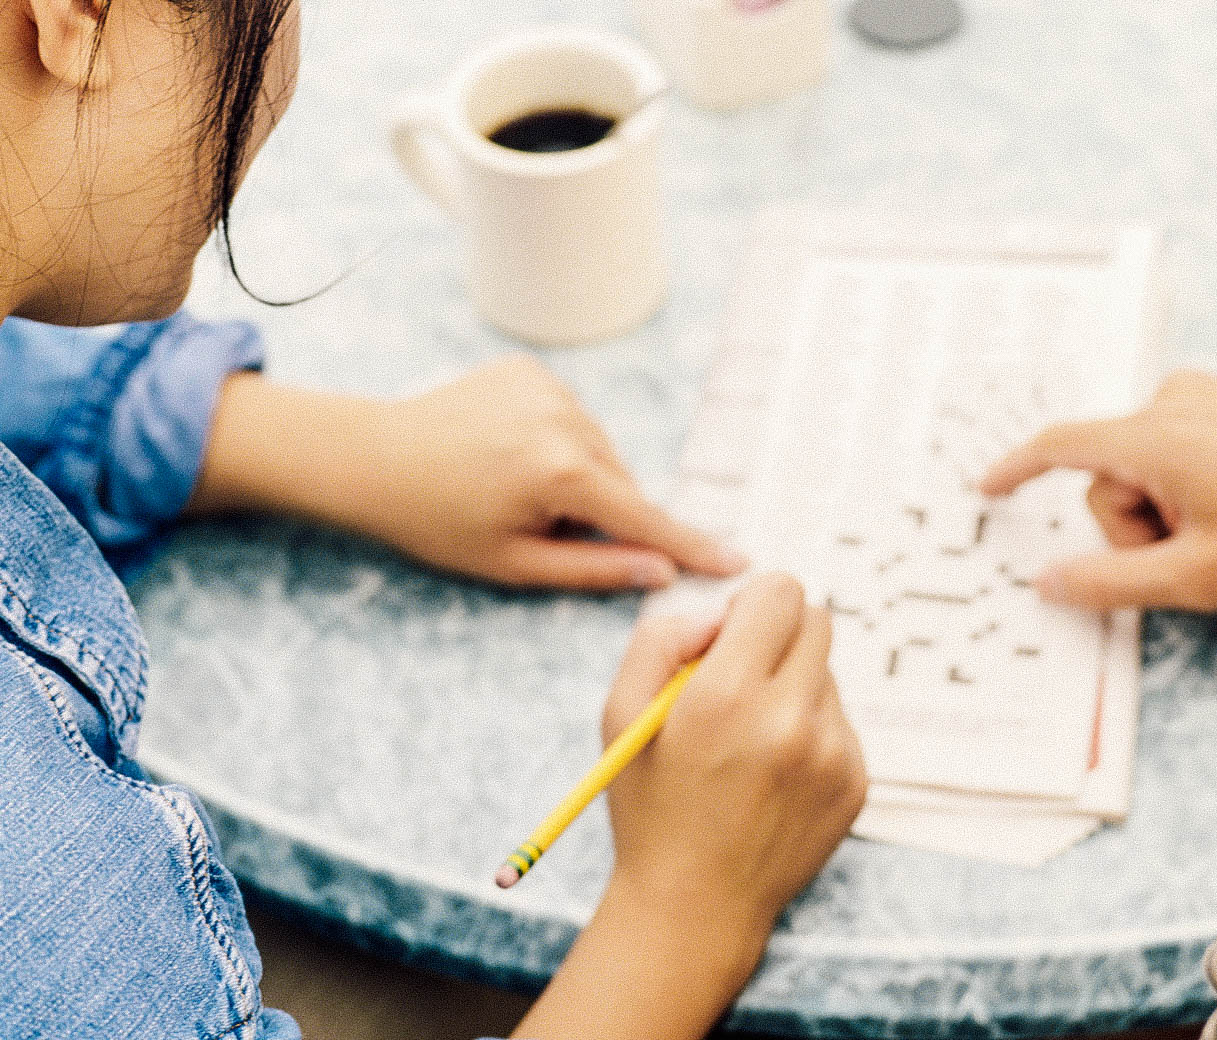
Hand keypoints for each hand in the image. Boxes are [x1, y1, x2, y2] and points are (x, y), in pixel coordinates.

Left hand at [191, 357, 746, 589]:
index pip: (645, 517)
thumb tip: (661, 572)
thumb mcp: (513, 564)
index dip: (693, 545)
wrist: (371, 457)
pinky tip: (512, 455)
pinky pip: (572, 418)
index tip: (739, 561)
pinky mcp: (530, 369)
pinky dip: (561, 442)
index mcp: (561, 473)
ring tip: (519, 490)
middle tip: (541, 528)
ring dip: (583, 476)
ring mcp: (548, 387)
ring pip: (600, 449)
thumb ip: (594, 569)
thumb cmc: (436, 522)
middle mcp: (565, 420)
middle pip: (622, 482)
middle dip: (603, 512)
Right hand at [512, 574, 865, 1039]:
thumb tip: (718, 611)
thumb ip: (660, 639)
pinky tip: (773, 773)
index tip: (734, 629)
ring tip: (750, 738)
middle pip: (817, 620)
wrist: (696, 907)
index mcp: (725, 698)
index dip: (754, 602)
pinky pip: (840, 719)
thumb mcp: (619, 714)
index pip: (781, 593)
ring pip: (827, 672)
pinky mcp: (856, 781)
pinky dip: (810, 728)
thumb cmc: (650, 807)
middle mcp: (789, 721)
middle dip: (779, 632)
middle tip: (742, 672)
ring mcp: (831, 754)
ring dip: (792, 684)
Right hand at [980, 371, 1216, 611]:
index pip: (1059, 446)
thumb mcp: (1200, 578)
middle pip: (1110, 481)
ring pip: (1143, 469)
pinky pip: (1176, 450)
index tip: (988, 490)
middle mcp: (1173, 401)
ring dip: (1168, 512)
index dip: (1016, 470)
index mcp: (1155, 437)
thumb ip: (1111, 584)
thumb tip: (1047, 581)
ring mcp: (1205, 396)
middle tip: (1197, 556)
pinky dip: (1189, 487)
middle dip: (1137, 528)